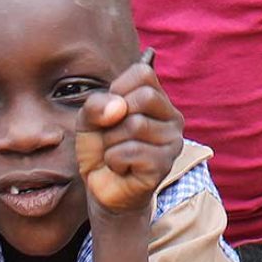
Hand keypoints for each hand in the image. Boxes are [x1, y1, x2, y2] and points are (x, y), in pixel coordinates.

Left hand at [76, 54, 183, 217]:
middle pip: (144, 97)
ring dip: (111, 142)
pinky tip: (120, 167)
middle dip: (114, 119)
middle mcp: (173, 117)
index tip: (111, 111)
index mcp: (159, 99)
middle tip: (112, 136)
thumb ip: (96, 104)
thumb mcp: (88, 119)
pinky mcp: (164, 165)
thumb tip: (118, 107)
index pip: (144, 73)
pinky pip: (130, 151)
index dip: (118, 89)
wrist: (101, 188)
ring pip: (135, 125)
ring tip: (115, 153)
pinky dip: (113, 159)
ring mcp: (172, 142)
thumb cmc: (100, 148)